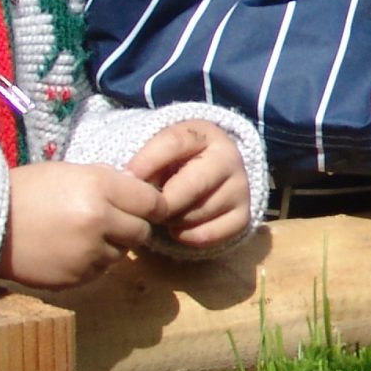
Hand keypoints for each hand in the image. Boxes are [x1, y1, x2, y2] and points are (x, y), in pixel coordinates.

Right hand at [0, 161, 164, 288]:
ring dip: (109, 245)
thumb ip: (109, 181)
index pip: (152, 202)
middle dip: (131, 227)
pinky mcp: (76, 277)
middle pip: (142, 232)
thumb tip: (142, 191)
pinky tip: (66, 249)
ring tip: (79, 234)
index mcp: (100, 187)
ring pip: (121, 254)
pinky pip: (99, 270)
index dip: (150, 205)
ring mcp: (87, 253)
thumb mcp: (71, 172)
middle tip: (109, 221)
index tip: (143, 206)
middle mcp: (99, 221)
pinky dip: (90, 262)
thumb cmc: (27, 190)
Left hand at [125, 119, 252, 248]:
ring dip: (173, 219)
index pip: (175, 143)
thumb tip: (129, 182)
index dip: (147, 161)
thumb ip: (145, 161)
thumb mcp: (160, 151)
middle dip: (164, 201)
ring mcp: (240, 188)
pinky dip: (187, 236)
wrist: (208, 177)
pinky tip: (177, 228)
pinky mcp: (244, 216)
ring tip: (162, 214)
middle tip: (146, 208)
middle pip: (193, 184)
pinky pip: (210, 234)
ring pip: (199, 212)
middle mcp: (230, 157)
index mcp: (205, 133)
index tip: (126, 178)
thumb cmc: (173, 163)